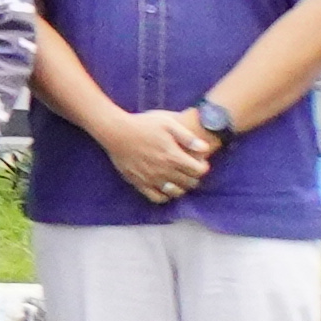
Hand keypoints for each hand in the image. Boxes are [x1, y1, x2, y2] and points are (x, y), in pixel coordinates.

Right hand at [101, 108, 215, 205]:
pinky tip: (164, 186)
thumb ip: (188, 137)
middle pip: (190, 183)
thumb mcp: (167, 123)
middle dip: (194, 177)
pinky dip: (165, 195)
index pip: (199, 171)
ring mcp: (151, 179)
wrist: (115, 131)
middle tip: (189, 168)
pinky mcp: (139, 183)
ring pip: (176, 192)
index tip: (199, 161)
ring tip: (179, 178)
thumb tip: (205, 148)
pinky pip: (157, 198)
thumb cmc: (142, 124)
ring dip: (182, 187)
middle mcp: (164, 171)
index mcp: (173, 156)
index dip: (203, 166)